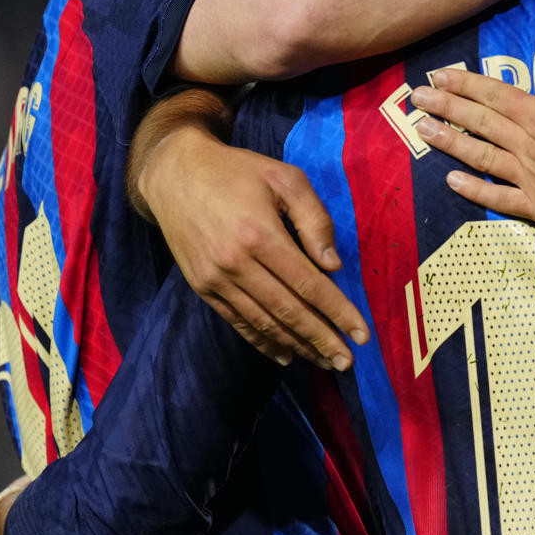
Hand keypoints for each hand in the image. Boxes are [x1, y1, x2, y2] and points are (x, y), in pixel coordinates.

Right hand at [139, 123, 368, 368]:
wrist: (173, 174)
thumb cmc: (237, 172)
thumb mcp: (284, 178)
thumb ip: (314, 219)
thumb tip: (332, 266)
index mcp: (260, 235)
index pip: (309, 285)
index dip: (338, 312)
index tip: (361, 335)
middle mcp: (236, 264)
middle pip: (288, 311)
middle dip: (322, 339)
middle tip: (346, 363)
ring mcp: (216, 279)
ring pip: (263, 322)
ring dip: (297, 345)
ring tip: (324, 361)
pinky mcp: (202, 287)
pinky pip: (237, 321)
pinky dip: (262, 342)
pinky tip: (285, 355)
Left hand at [405, 43, 534, 238]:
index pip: (495, 95)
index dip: (464, 84)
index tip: (438, 77)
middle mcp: (527, 145)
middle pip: (480, 122)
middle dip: (446, 108)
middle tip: (416, 98)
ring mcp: (529, 178)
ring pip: (481, 157)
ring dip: (450, 143)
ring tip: (422, 132)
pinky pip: (498, 199)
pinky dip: (474, 190)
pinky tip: (452, 182)